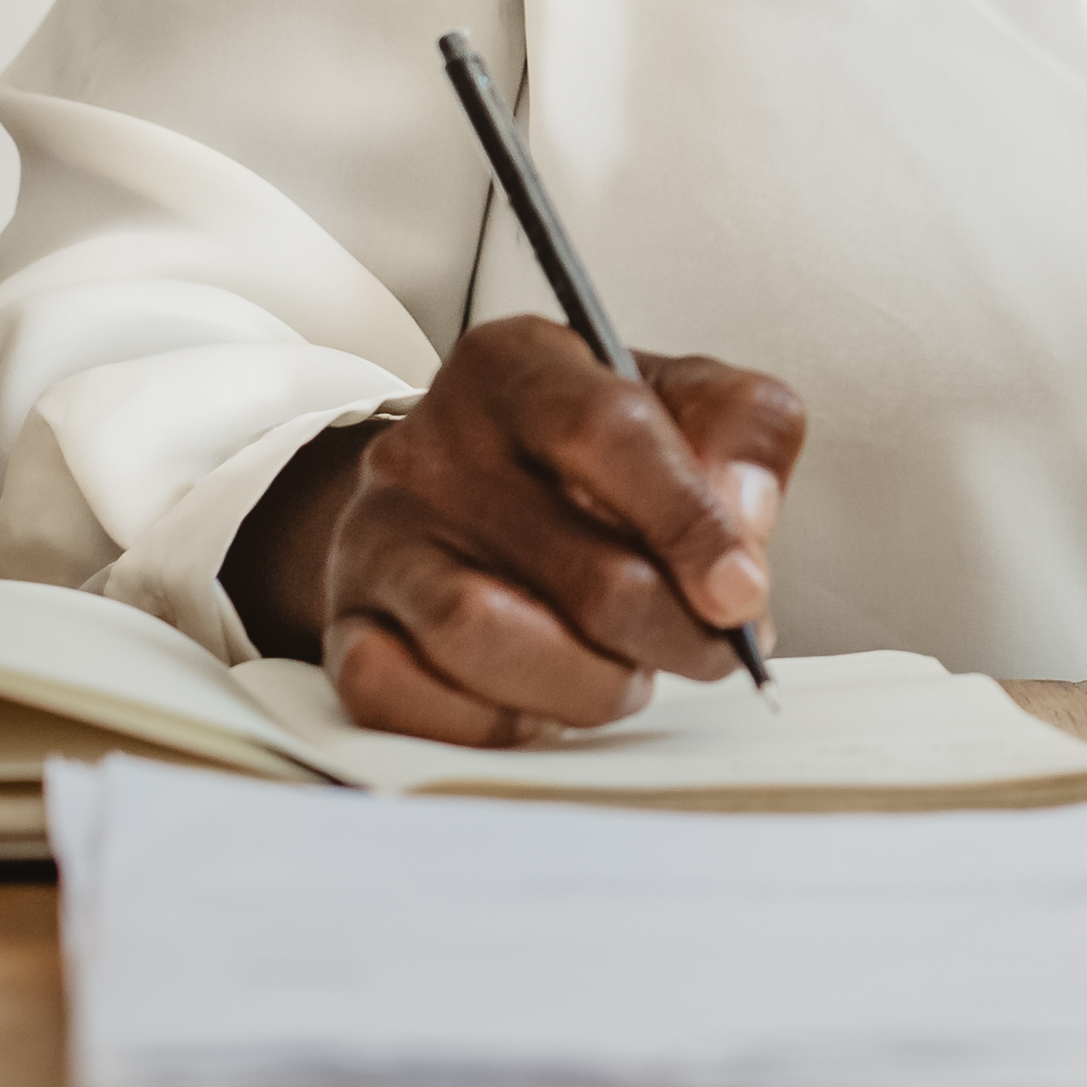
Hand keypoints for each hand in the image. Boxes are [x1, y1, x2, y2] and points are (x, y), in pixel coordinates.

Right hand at [225, 318, 805, 741]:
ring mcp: (379, 536)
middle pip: (575, 566)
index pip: (607, 431)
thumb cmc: (591, 453)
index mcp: (518, 364)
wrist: (463, 489)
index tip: (742, 595)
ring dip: (587, 686)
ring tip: (624, 675)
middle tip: (711, 651)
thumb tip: (742, 524)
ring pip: (482, 637)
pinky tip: (538, 704)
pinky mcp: (344, 623)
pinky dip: (490, 722)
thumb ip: (742, 433)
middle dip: (668, 633)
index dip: (691, 523)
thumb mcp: (683, 402)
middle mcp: (431, 443)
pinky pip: (404, 697)